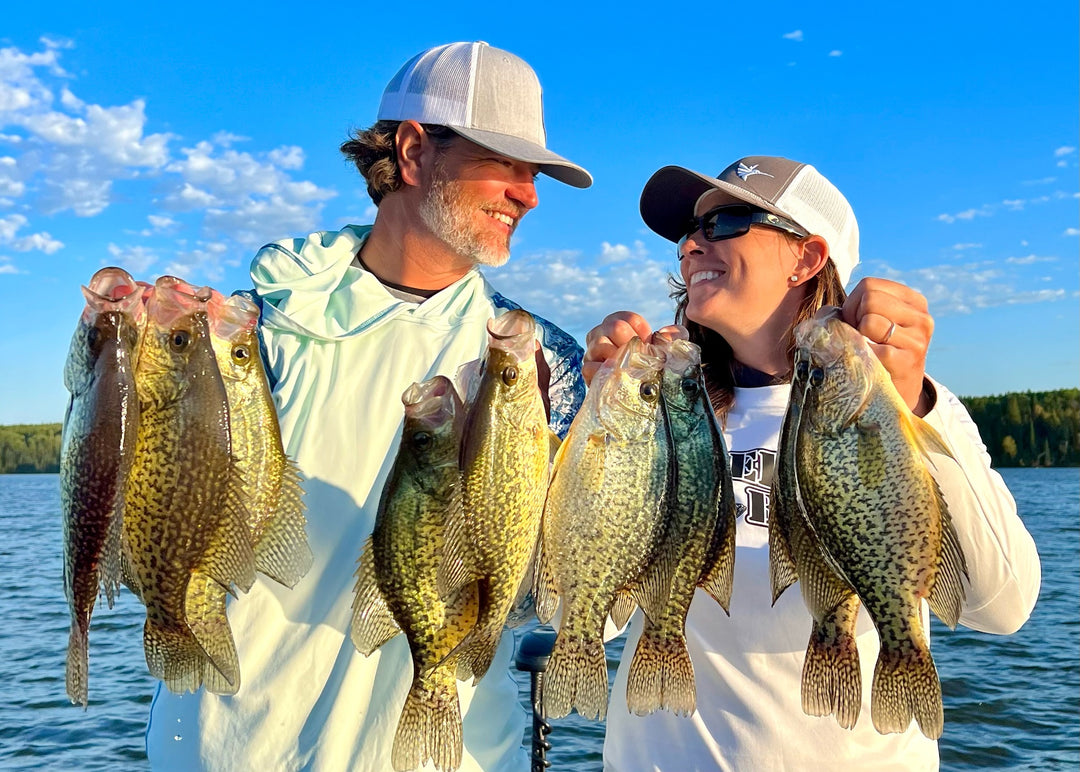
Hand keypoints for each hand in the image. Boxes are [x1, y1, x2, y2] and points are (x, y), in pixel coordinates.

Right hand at [582, 312, 683, 385]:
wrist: (642, 393)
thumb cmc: (653, 365)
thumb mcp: (670, 348)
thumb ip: (675, 335)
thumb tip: (664, 335)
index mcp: (618, 324)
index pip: (627, 318)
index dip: (642, 332)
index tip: (649, 344)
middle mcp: (602, 335)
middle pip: (613, 326)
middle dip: (632, 342)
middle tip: (640, 356)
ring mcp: (593, 353)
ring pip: (600, 343)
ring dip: (620, 356)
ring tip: (630, 367)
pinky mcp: (589, 373)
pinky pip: (590, 367)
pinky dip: (605, 372)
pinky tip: (619, 377)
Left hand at [839, 277, 933, 414]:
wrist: (896, 393)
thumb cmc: (876, 352)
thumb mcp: (870, 324)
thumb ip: (848, 310)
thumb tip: (823, 315)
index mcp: (914, 301)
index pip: (869, 285)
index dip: (852, 304)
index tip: (856, 324)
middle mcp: (921, 317)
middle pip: (870, 299)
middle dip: (853, 319)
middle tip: (859, 339)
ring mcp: (918, 340)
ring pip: (869, 321)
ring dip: (857, 337)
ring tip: (865, 350)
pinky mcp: (908, 362)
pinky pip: (871, 349)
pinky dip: (861, 356)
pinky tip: (868, 364)